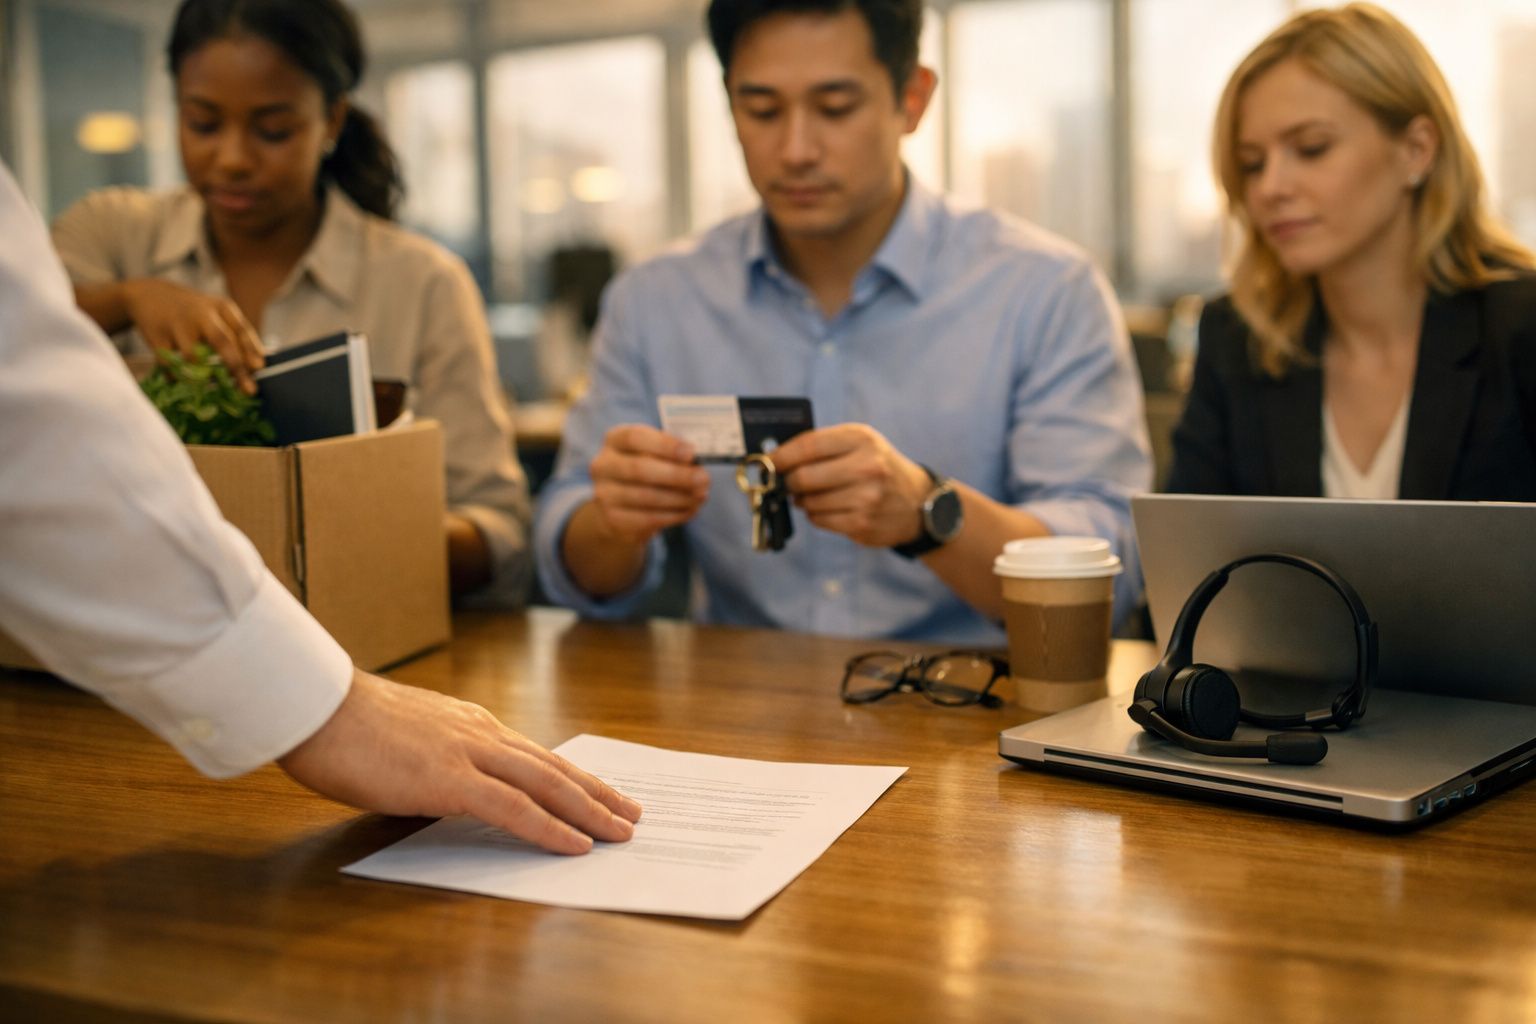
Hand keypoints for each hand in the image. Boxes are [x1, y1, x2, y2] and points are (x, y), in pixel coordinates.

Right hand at [122, 279, 265, 393]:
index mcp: (221, 307)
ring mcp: (178, 325)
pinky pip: (171, 365)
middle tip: (249, 390)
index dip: (251, 350)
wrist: (149, 294)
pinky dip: (178, 377)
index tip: (259, 367)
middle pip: (222, 342)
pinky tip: (182, 380)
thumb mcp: (216, 313)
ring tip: (212, 386)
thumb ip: (235, 335)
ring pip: (194, 357)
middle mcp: (201, 314)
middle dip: (237, 367)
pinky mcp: (157, 337)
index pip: (241, 329)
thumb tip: (255, 368)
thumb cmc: (193, 312)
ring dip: (205, 377)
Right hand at [278, 671, 642, 854]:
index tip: (599, 791)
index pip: (534, 754)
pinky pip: (514, 808)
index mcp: (469, 724)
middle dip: (597, 793)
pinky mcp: (450, 780)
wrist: (315, 706)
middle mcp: (480, 734)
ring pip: (547, 784)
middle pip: (554, 767)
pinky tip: (575, 844)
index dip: (572, 775)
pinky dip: (549, 827)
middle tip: (632, 813)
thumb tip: (451, 788)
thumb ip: (436, 757)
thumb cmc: (344, 725)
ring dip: (590, 810)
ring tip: (620, 831)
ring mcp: (469, 754)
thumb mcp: (405, 737)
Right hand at [587, 424, 709, 545]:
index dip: (665, 445)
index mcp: (615, 439)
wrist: (622, 507)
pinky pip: (647, 518)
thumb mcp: (655, 454)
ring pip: (646, 496)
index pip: (635, 437)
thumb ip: (672, 452)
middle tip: (703, 478)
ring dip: (680, 497)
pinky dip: (674, 515)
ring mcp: (604, 493)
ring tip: (701, 495)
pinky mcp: (612, 519)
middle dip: (677, 475)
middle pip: (640, 469)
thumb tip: (699, 460)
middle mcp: (603, 465)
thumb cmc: (646, 471)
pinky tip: (690, 510)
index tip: (691, 452)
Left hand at [772, 424, 931, 546]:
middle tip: (788, 482)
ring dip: (803, 500)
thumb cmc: (879, 467)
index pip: (808, 446)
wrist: (919, 502)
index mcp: (862, 439)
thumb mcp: (861, 444)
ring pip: (808, 502)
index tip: (767, 462)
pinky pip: (820, 520)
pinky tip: (831, 508)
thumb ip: (823, 446)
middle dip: (788, 482)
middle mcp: (867, 467)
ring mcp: (866, 498)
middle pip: (803, 477)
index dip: (780, 456)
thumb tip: (775, 457)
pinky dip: (817, 515)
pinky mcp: (862, 524)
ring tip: (814, 495)